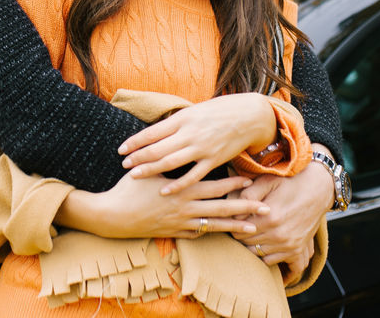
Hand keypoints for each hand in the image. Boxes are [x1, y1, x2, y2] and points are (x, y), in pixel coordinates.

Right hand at [57, 172, 268, 239]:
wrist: (112, 216)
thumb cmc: (128, 189)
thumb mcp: (148, 170)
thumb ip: (164, 160)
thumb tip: (176, 143)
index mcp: (181, 189)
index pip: (213, 186)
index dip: (233, 184)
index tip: (251, 181)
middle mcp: (185, 207)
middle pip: (221, 208)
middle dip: (245, 207)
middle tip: (267, 208)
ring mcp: (181, 223)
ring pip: (215, 225)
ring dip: (235, 225)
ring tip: (255, 228)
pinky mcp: (174, 233)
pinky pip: (199, 234)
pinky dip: (213, 233)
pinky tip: (225, 233)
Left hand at [118, 94, 276, 192]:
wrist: (249, 115)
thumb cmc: (220, 111)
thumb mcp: (195, 110)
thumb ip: (177, 122)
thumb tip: (156, 131)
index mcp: (183, 118)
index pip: (153, 132)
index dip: (135, 141)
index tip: (121, 149)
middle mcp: (190, 133)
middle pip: (157, 148)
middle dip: (138, 157)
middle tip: (124, 165)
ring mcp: (202, 148)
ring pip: (170, 162)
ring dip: (151, 169)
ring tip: (135, 175)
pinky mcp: (214, 160)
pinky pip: (192, 176)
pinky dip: (177, 184)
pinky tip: (165, 190)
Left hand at [231, 155, 333, 268]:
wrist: (319, 188)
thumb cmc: (291, 181)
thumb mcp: (268, 181)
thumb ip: (248, 193)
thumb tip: (233, 209)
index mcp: (270, 218)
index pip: (239, 231)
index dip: (235, 224)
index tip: (236, 217)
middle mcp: (279, 235)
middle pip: (247, 244)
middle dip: (241, 234)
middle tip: (242, 224)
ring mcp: (289, 245)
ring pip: (257, 254)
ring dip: (252, 245)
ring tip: (253, 232)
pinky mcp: (296, 249)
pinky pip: (272, 261)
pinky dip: (265, 255)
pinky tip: (264, 242)